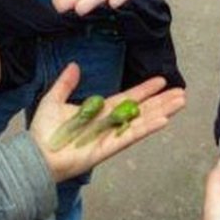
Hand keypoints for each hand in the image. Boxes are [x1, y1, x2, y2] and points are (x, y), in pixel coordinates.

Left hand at [28, 63, 186, 181]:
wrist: (38, 154)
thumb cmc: (44, 131)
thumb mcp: (53, 100)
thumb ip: (65, 84)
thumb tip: (74, 66)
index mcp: (100, 111)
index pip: (128, 98)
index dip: (145, 89)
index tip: (161, 81)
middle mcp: (110, 123)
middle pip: (142, 110)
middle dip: (161, 101)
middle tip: (181, 92)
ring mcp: (112, 136)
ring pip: (142, 121)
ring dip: (162, 112)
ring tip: (181, 102)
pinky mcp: (110, 147)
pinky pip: (132, 136)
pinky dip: (148, 128)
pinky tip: (164, 120)